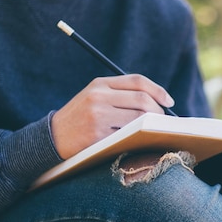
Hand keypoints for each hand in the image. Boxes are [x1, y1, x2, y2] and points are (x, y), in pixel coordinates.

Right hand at [51, 74, 173, 158]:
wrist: (51, 137)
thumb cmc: (81, 118)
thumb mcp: (94, 97)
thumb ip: (120, 94)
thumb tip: (157, 101)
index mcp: (99, 84)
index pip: (137, 81)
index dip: (158, 90)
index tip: (169, 101)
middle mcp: (98, 97)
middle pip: (142, 100)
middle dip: (158, 111)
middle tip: (163, 121)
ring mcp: (98, 116)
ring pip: (138, 118)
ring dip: (152, 126)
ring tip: (154, 130)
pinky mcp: (97, 136)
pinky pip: (128, 135)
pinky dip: (139, 137)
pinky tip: (141, 140)